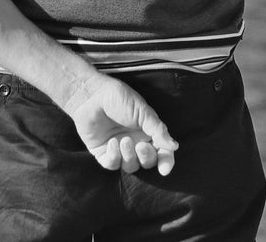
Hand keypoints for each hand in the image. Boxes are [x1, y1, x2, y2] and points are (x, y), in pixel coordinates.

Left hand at [61, 73, 178, 175]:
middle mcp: (135, 142)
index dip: (166, 161)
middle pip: (147, 162)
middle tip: (140, 146)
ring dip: (129, 156)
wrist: (91, 95)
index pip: (162, 151)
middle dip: (146, 157)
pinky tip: (111, 143)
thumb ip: (158, 129)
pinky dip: (114, 157)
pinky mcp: (103, 153)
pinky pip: (112, 165)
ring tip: (123, 141)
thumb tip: (174, 146)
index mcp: (148, 132)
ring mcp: (119, 149)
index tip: (164, 169)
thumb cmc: (118, 98)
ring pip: (131, 166)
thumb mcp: (142, 111)